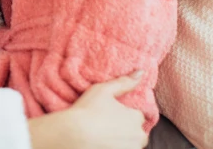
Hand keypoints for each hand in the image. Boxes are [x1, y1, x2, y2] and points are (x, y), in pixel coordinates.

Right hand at [29, 72, 147, 148]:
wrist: (71, 135)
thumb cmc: (87, 111)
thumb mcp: (103, 90)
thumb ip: (124, 82)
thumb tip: (141, 72)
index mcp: (136, 118)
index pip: (138, 116)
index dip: (125, 114)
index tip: (111, 114)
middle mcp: (138, 138)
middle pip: (137, 134)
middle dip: (127, 130)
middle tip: (108, 126)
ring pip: (131, 145)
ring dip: (123, 141)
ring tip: (105, 136)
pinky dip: (115, 147)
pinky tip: (103, 144)